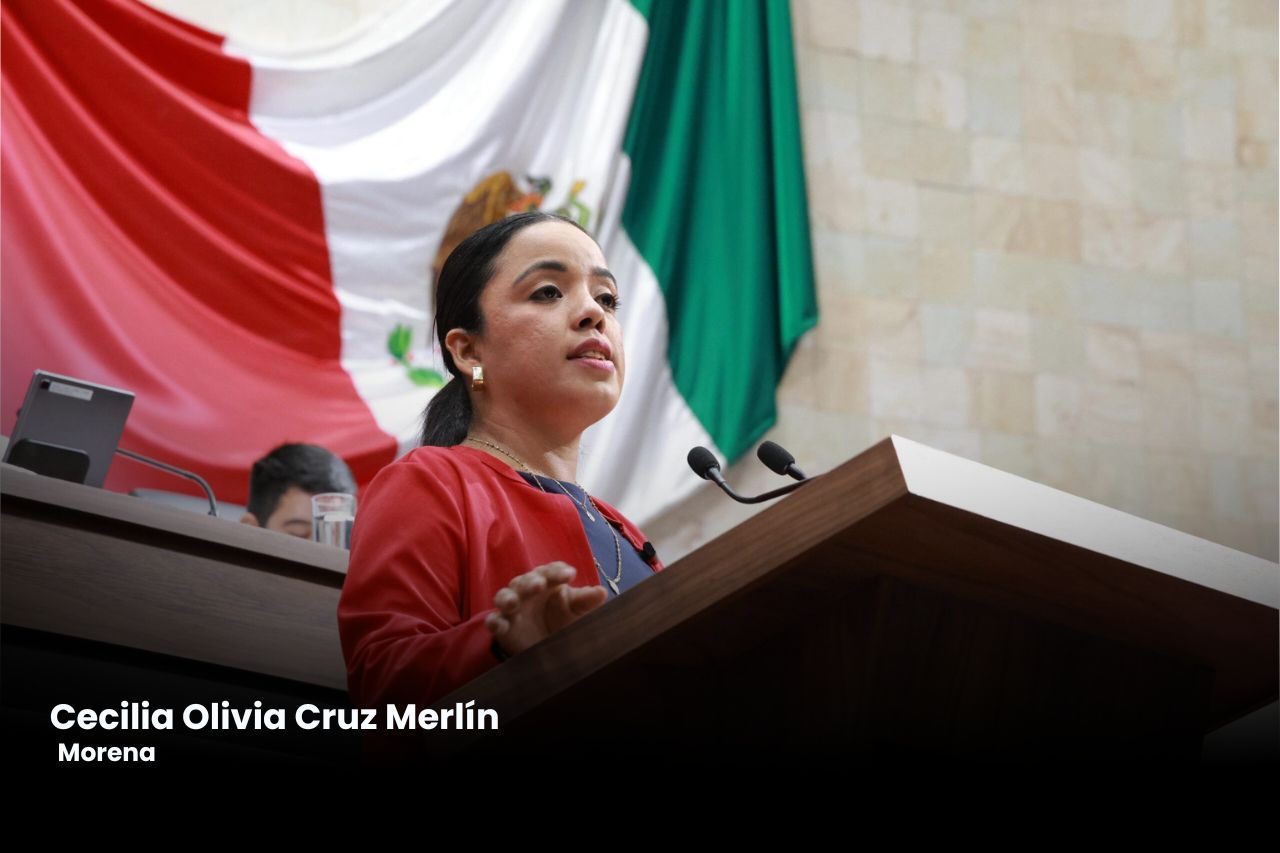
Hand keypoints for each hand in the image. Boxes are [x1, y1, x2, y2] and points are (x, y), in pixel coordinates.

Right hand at [484, 562, 607, 656]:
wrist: (546, 644)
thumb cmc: (562, 618)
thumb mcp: (577, 610)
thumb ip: (586, 601)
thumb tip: (602, 592)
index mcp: (548, 581)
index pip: (551, 570)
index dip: (558, 571)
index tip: (570, 575)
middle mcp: (528, 589)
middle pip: (526, 580)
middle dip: (532, 582)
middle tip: (540, 584)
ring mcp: (513, 607)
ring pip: (505, 596)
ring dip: (508, 598)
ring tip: (514, 602)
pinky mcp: (503, 625)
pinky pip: (494, 620)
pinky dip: (494, 622)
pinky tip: (499, 625)